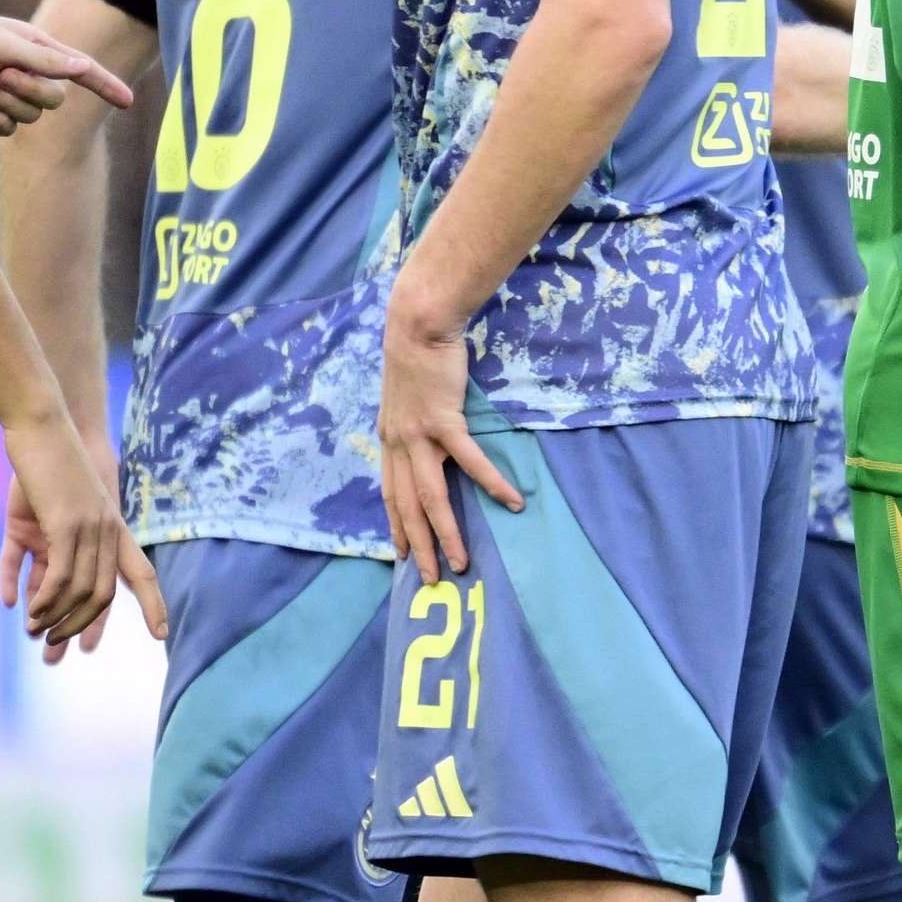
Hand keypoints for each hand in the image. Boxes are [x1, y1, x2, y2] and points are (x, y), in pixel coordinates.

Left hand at [0, 7, 138, 135]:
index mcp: (36, 48)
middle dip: (30, 90)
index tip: (128, 102)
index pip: (80, 68)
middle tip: (0, 74)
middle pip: (56, 99)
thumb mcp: (3, 44)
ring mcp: (7, 94)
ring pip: (32, 116)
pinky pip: (8, 128)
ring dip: (7, 102)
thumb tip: (82, 66)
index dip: (105, 84)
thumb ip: (45, 60)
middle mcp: (27, 71)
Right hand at [0, 415, 163, 658]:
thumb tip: (33, 592)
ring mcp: (87, 527)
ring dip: (54, 615)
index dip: (154, 603)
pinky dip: (40, 595)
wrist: (44, 422)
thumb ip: (44, 552)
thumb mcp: (49, 513)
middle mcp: (105, 531)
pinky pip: (54, 573)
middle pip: (103, 593)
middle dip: (79, 626)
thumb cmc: (48, 462)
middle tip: (53, 651)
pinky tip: (21, 609)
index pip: (141, 573)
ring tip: (34, 632)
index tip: (161, 634)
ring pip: (79, 588)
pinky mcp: (62, 521)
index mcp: (111, 528)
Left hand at [377, 295, 521, 574]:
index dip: (397, 526)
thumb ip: (413, 418)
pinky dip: (490, 483)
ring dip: (446, 533)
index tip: (404, 554)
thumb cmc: (418, 352)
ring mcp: (418, 435)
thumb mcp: (406, 393)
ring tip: (461, 561)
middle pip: (408, 506)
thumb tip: (429, 432)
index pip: (391, 493)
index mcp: (390, 438)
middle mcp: (398, 443)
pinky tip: (511, 502)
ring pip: (431, 497)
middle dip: (420, 546)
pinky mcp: (443, 421)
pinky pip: (470, 462)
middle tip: (433, 578)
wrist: (417, 323)